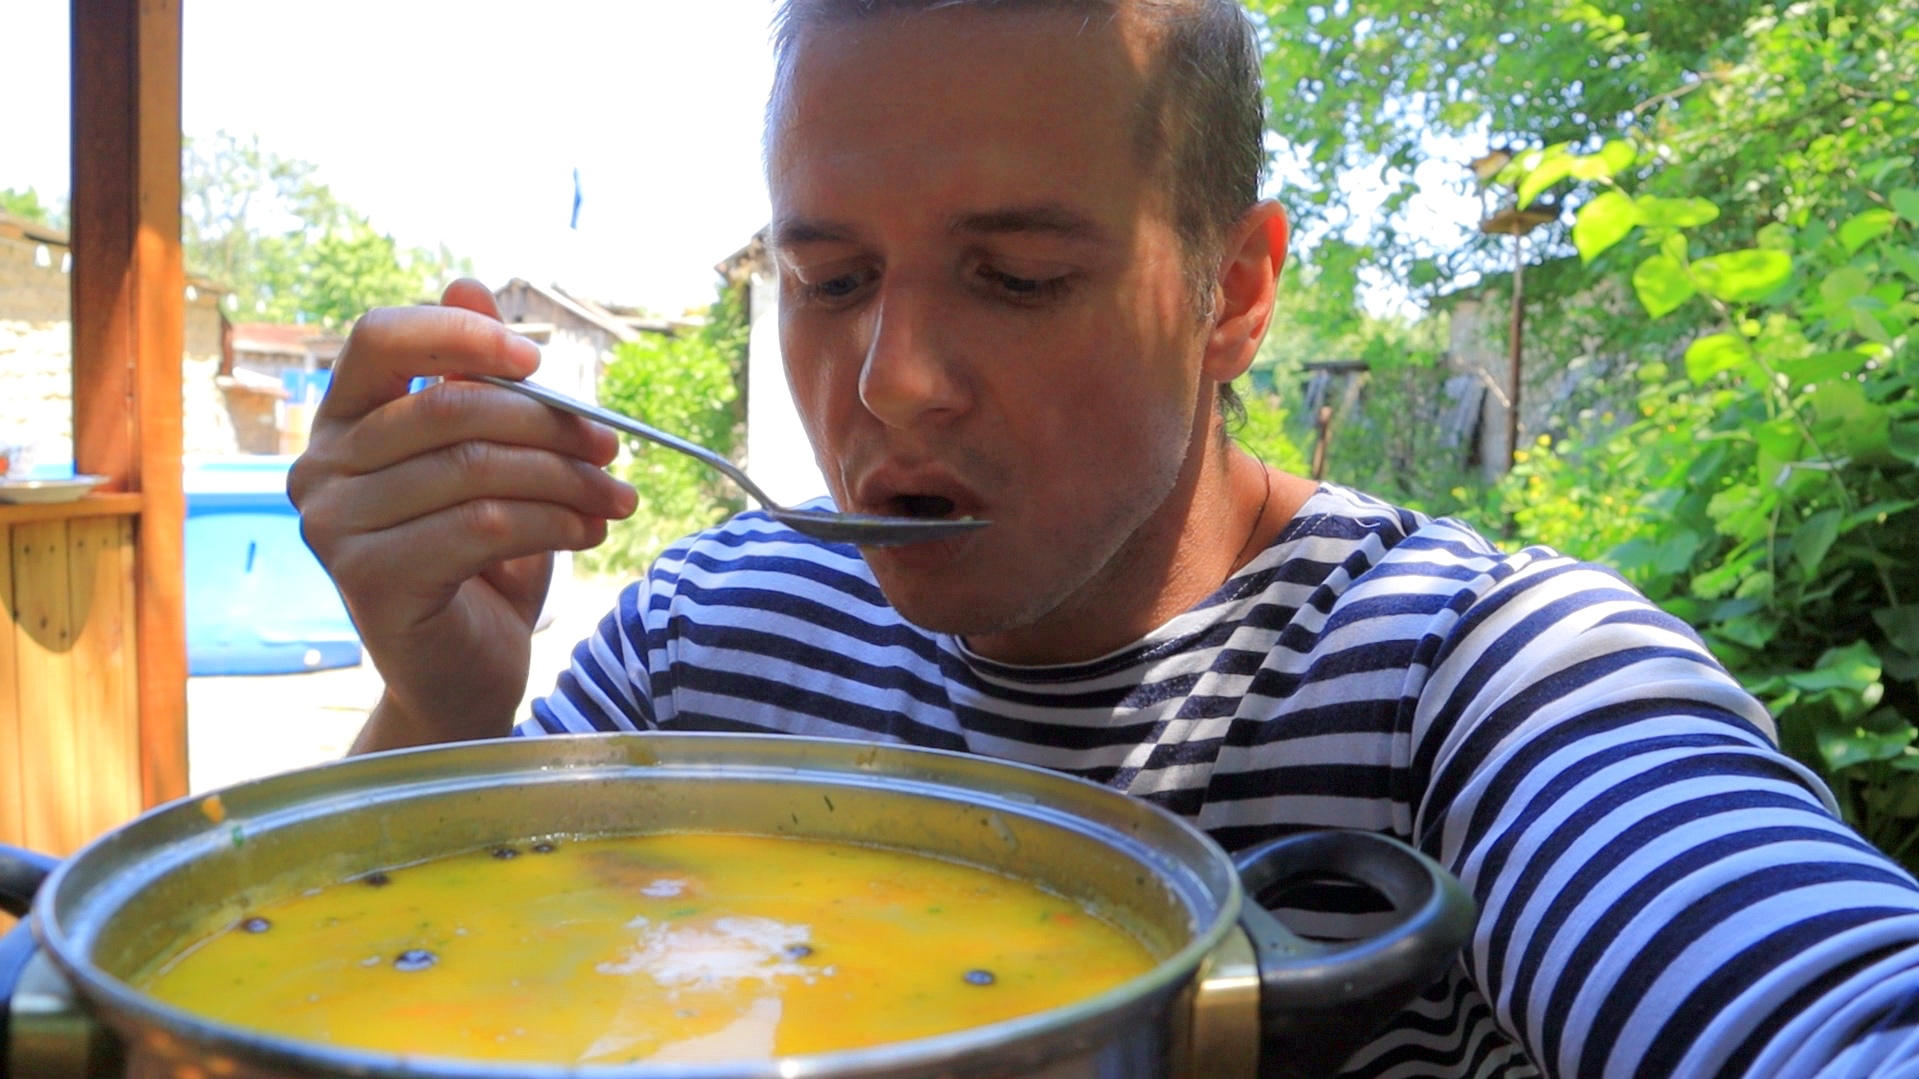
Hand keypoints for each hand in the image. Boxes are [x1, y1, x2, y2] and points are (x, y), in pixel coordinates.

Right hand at [288, 280, 636, 751]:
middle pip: (449, 409)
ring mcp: (333, 527)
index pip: (380, 337)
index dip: (461, 336)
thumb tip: (469, 284)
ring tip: (615, 499)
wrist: (464, 674)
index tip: (537, 360)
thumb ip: (476, 382)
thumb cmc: (478, 560)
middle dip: (550, 424)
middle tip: (612, 448)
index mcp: (343, 420)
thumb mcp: (488, 459)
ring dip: (566, 480)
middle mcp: (319, 467)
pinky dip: (552, 524)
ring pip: (475, 470)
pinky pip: (479, 527)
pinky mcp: (367, 581)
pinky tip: (589, 534)